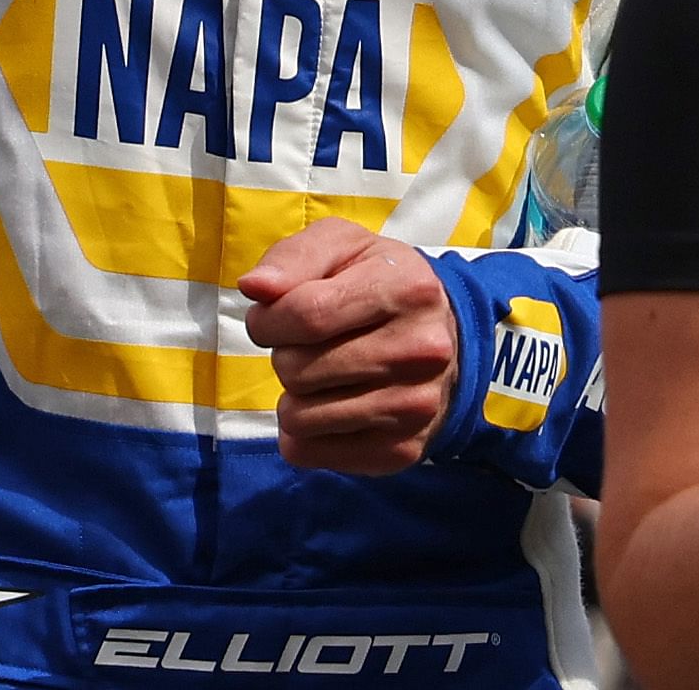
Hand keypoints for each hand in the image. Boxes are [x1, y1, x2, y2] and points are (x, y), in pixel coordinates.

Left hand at [241, 219, 459, 473]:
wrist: (444, 335)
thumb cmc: (375, 281)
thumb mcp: (340, 246)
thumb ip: (292, 259)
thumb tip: (254, 288)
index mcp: (406, 289)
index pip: (305, 315)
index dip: (267, 320)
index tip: (269, 318)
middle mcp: (421, 352)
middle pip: (298, 370)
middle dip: (283, 355)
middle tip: (308, 346)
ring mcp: (417, 407)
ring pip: (299, 418)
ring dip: (292, 396)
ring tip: (322, 374)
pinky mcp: (403, 451)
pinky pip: (310, 453)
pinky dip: (303, 433)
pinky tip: (329, 406)